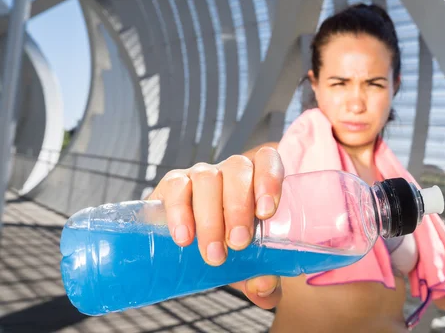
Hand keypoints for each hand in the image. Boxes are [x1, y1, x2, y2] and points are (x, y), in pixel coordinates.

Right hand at [148, 147, 284, 308]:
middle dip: (239, 207)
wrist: (192, 252)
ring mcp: (201, 175)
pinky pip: (176, 187)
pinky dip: (179, 211)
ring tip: (213, 252)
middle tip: (238, 243)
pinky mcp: (173, 185)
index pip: (267, 161)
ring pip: (207, 178)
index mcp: (256, 179)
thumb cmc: (231, 249)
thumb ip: (263, 277)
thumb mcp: (250, 266)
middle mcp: (230, 171)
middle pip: (237, 170)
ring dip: (210, 216)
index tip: (266, 212)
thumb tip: (264, 286)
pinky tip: (184, 237)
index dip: (269, 179)